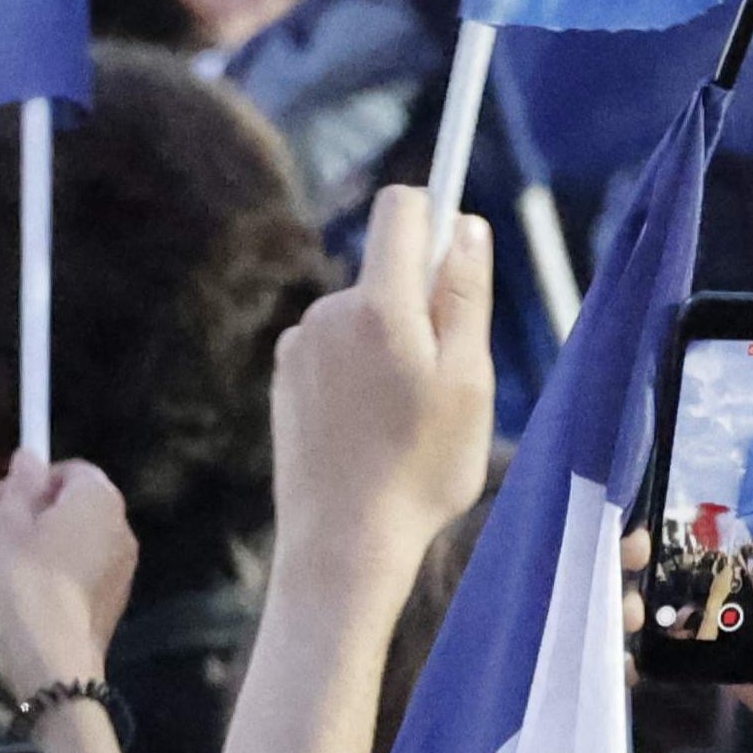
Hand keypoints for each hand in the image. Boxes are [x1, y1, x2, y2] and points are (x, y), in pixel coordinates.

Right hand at [0, 451, 134, 696]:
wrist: (49, 658)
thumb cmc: (22, 578)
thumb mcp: (5, 522)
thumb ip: (20, 484)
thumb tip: (30, 456)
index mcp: (100, 500)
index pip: (69, 470)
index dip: (29, 480)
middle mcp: (121, 531)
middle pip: (69, 510)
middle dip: (28, 521)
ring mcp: (121, 572)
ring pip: (67, 549)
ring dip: (31, 558)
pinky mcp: (111, 607)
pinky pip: (73, 582)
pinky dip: (46, 587)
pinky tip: (15, 611)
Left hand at [277, 179, 507, 592]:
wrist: (342, 544)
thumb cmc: (420, 471)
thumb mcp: (468, 383)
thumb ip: (465, 296)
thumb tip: (465, 223)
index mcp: (379, 305)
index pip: (401, 208)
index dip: (435, 216)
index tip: (457, 256)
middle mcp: (328, 312)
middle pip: (387, 268)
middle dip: (421, 302)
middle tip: (442, 381)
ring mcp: (299, 345)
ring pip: (363, 313)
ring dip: (390, 344)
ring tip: (404, 418)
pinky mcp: (284, 377)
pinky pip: (335, 349)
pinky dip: (358, 373)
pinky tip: (368, 429)